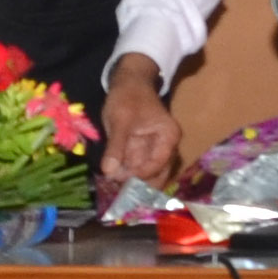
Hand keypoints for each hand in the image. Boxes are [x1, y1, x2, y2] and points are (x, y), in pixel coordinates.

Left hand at [101, 57, 181, 189]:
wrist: (128, 82)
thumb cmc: (128, 96)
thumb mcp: (120, 120)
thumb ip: (116, 146)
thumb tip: (109, 172)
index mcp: (168, 137)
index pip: (158, 164)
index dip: (141, 175)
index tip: (120, 181)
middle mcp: (166, 146)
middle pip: (158, 174)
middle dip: (140, 186)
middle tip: (120, 196)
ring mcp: (155, 150)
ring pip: (148, 175)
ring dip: (133, 183)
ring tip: (114, 190)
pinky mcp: (144, 151)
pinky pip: (138, 168)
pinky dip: (128, 175)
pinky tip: (114, 181)